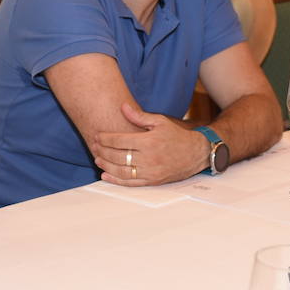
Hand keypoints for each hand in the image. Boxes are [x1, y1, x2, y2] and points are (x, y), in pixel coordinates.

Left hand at [91, 102, 207, 185]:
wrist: (196, 153)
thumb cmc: (177, 136)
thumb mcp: (160, 122)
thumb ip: (139, 116)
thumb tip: (123, 107)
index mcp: (149, 141)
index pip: (120, 141)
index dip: (105, 139)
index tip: (97, 136)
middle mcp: (149, 158)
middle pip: (118, 156)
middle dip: (103, 151)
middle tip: (94, 146)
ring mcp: (151, 171)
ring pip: (122, 171)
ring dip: (106, 166)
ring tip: (97, 159)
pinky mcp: (153, 181)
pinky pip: (130, 183)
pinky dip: (116, 180)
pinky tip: (106, 175)